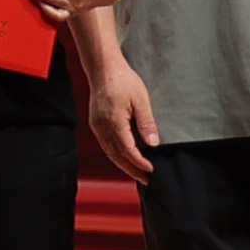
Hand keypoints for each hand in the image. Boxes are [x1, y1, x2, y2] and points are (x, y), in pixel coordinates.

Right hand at [80, 53, 161, 182]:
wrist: (103, 69)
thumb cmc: (123, 81)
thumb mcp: (141, 100)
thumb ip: (146, 123)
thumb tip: (153, 144)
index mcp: (113, 122)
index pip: (127, 150)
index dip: (139, 162)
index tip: (152, 170)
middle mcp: (102, 127)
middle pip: (116, 155)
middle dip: (131, 169)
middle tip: (146, 180)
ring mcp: (96, 125)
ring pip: (109, 152)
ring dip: (122, 164)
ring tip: (136, 173)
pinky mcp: (96, 123)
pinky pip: (105, 144)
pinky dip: (115, 154)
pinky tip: (124, 157)